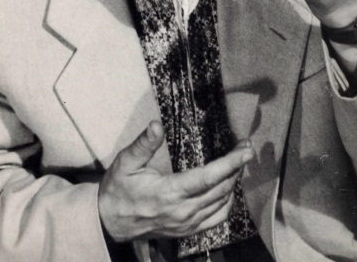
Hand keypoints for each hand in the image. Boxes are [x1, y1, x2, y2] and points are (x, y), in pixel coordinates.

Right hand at [98, 120, 253, 241]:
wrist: (110, 222)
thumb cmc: (118, 190)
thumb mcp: (126, 163)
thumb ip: (143, 144)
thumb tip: (156, 125)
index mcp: (169, 193)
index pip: (208, 177)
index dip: (230, 163)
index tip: (245, 149)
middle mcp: (183, 211)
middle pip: (221, 189)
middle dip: (237, 168)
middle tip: (246, 148)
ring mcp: (187, 223)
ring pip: (222, 203)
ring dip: (233, 183)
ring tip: (239, 164)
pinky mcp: (188, 231)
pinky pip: (217, 218)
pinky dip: (228, 202)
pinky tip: (228, 189)